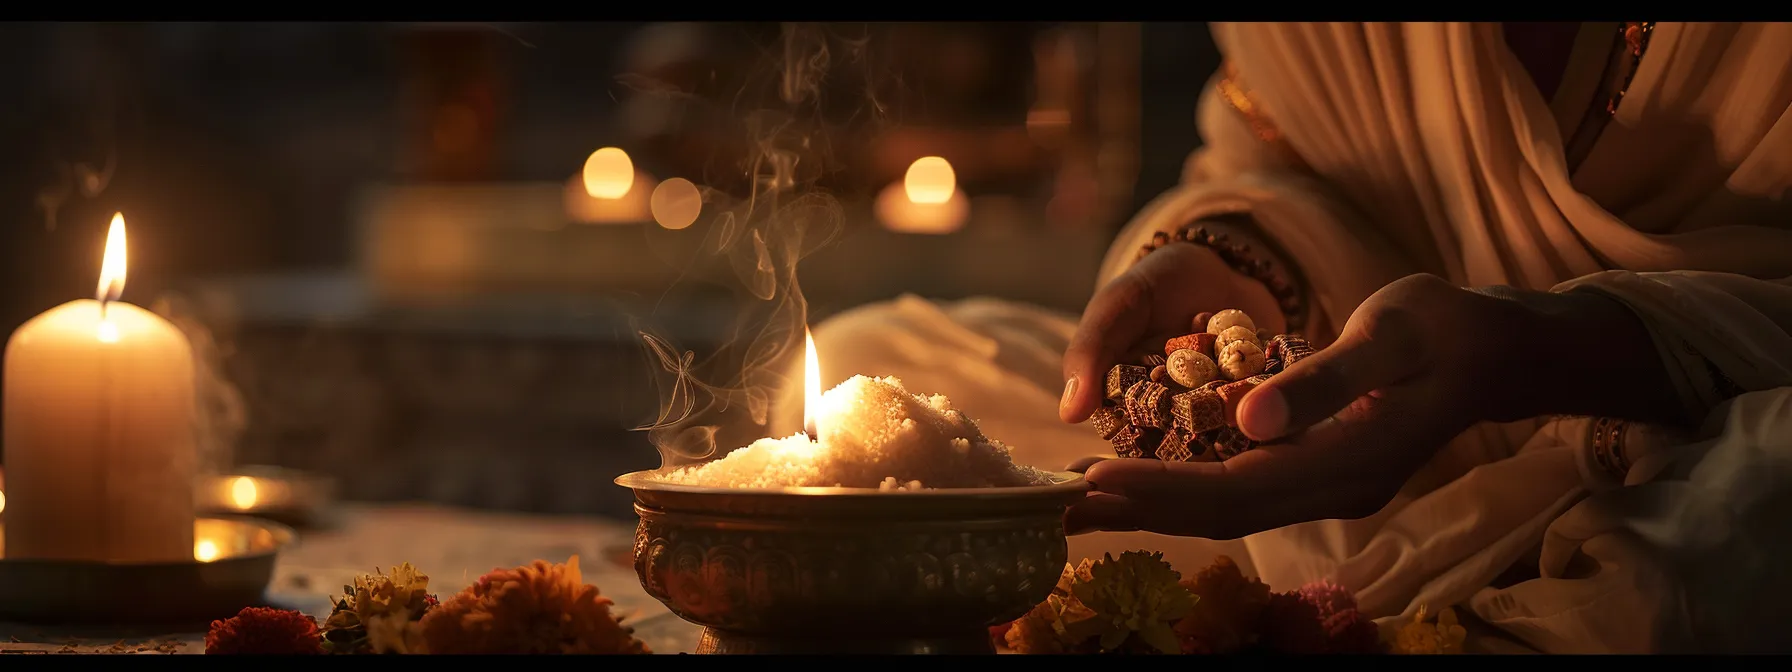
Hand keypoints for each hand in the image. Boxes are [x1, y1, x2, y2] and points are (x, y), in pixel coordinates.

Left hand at [1062, 274, 1679, 538]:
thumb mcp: (1390, 333)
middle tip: (1054, 507)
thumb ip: (1323, 380)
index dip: (1159, 492)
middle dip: (1135, 510)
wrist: (1497, 349)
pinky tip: (1139, 482)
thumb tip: (1249, 422)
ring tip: (1076, 503)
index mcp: (1347, 462)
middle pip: (1218, 515)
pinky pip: (1239, 495)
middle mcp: (1332, 491)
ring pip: (1225, 512)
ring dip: (1151, 507)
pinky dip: (1182, 490)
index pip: (1234, 491)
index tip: (1092, 486)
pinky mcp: (1319, 476)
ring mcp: (1327, 490)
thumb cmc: (1444, 326)